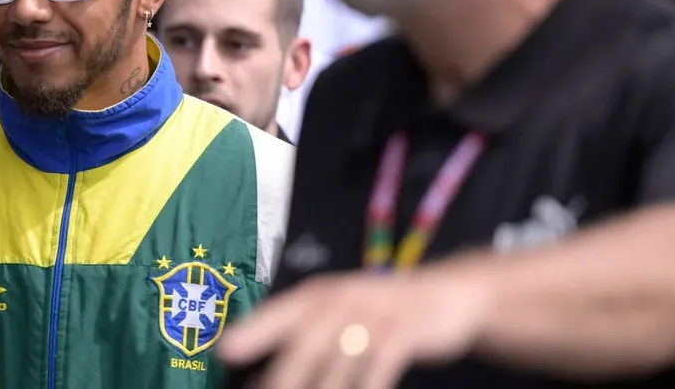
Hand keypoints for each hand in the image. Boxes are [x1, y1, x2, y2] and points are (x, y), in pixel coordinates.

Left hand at [217, 267, 487, 388]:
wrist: (447, 293)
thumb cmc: (379, 311)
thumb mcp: (341, 317)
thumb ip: (301, 344)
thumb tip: (257, 382)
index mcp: (321, 294)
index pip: (282, 311)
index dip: (255, 330)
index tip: (227, 350)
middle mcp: (344, 300)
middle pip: (308, 340)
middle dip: (285, 374)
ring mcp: (376, 316)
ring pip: (341, 360)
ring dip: (323, 388)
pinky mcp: (405, 334)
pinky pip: (380, 368)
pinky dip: (368, 387)